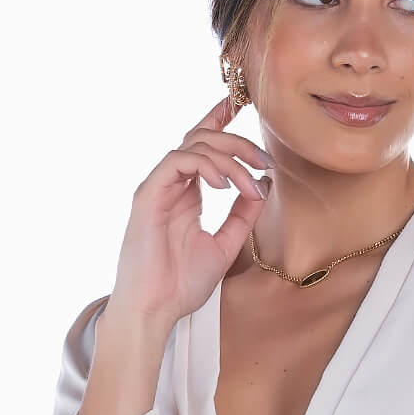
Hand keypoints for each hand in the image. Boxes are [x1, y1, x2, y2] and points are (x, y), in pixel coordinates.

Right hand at [109, 95, 274, 330]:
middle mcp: (170, 186)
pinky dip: (204, 165)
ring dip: (229, 159)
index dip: (219, 120)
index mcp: (186, 194)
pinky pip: (178, 161)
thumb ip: (242, 217)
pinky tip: (223, 185)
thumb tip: (264, 186)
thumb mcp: (225, 246)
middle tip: (265, 162)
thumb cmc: (181, 284)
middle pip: (203, 140)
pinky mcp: (148, 195)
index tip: (241, 104)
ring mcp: (158, 188)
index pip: (202, 146)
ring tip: (249, 184)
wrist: (154, 310)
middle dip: (238, 144)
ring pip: (193, 146)